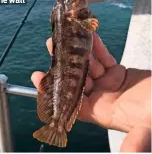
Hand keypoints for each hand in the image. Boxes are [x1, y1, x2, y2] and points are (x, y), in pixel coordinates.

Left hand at [31, 33, 150, 151]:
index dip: (54, 91)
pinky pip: (104, 59)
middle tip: (51, 46)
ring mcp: (109, 84)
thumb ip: (136, 143)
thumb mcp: (148, 130)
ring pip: (89, 66)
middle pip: (77, 79)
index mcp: (102, 113)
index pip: (72, 102)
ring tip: (67, 37)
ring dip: (78, 52)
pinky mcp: (118, 73)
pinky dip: (97, 49)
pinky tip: (90, 38)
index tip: (38, 77)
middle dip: (64, 63)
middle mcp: (102, 98)